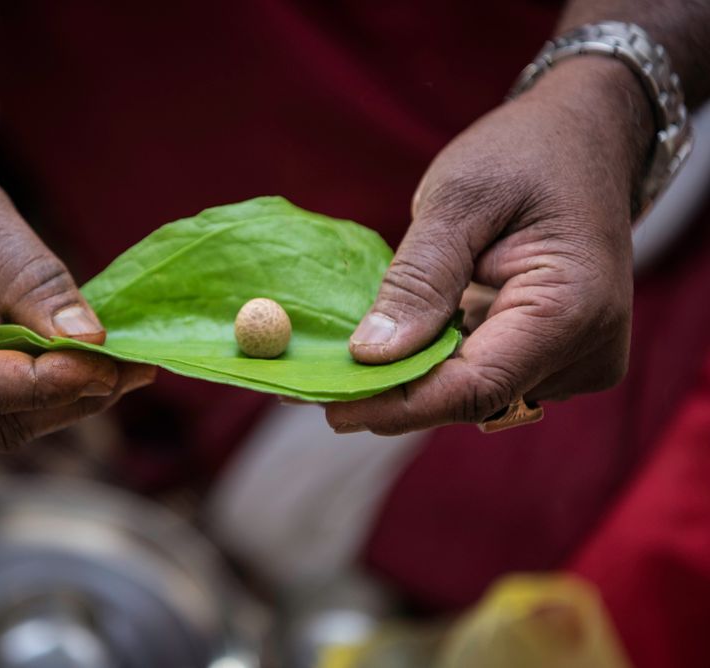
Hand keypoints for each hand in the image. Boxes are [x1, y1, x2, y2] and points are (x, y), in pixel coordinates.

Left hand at [327, 57, 652, 434]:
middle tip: (320, 383)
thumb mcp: (459, 198)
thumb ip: (419, 279)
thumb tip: (371, 355)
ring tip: (351, 356)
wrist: (587, 139)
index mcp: (571, 309)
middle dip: (395, 393)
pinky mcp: (559, 358)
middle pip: (473, 398)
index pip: (476, 387)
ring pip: (475, 392)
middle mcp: (585, 350)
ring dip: (414, 377)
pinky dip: (438, 360)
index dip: (400, 405)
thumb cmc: (525, 154)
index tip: (333, 408)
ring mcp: (577, 360)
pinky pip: (487, 373)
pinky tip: (401, 337)